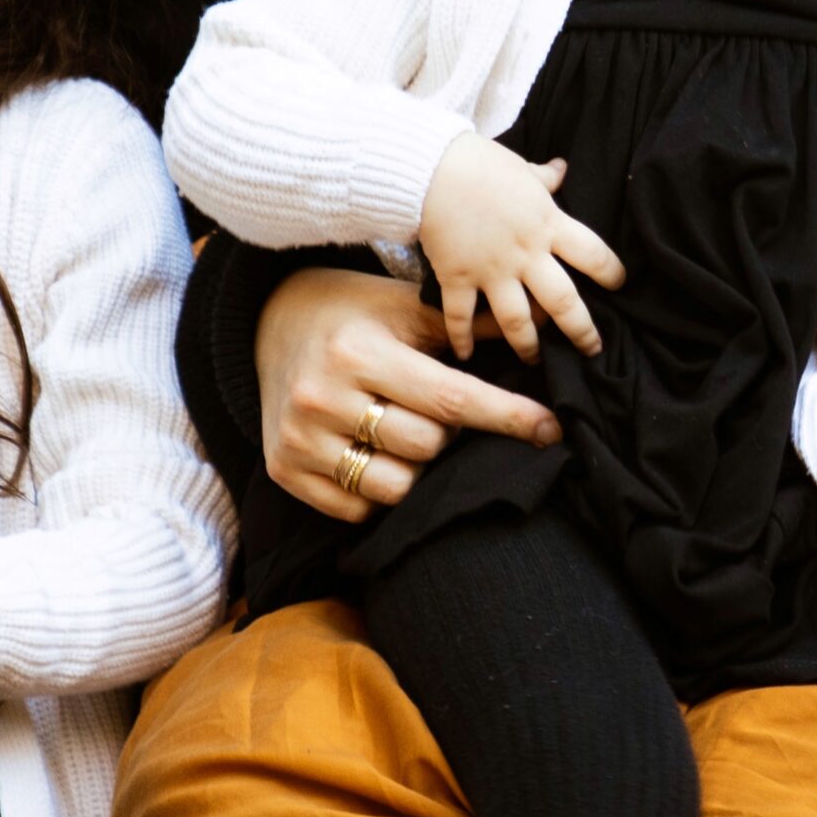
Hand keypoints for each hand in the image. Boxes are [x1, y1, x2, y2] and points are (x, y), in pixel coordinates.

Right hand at [257, 263, 561, 524]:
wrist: (266, 325)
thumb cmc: (349, 314)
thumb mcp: (401, 306)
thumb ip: (465, 327)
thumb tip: (543, 330)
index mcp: (356, 351)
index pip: (450, 398)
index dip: (507, 417)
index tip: (550, 428)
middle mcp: (321, 396)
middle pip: (427, 446)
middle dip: (447, 432)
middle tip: (432, 408)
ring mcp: (299, 438)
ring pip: (396, 486)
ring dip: (416, 467)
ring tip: (402, 432)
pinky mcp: (284, 470)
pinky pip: (358, 509)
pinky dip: (377, 491)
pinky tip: (372, 454)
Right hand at [419, 135, 625, 362]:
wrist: (430, 167)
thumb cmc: (479, 163)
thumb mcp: (521, 168)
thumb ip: (544, 177)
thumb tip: (562, 168)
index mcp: (547, 224)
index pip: (594, 255)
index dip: (611, 272)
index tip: (619, 284)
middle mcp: (526, 254)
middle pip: (564, 303)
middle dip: (581, 331)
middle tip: (592, 349)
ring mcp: (491, 270)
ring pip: (518, 321)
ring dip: (528, 345)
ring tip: (535, 360)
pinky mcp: (457, 277)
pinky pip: (462, 316)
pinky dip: (462, 338)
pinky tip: (465, 355)